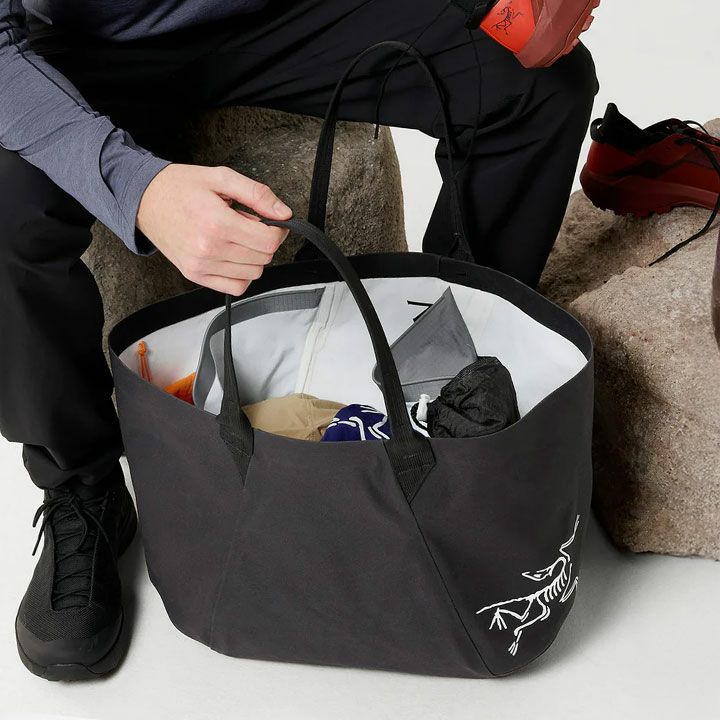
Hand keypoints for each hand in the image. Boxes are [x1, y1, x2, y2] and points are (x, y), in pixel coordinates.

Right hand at [136, 164, 292, 295]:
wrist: (144, 199)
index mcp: (218, 223)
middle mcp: (209, 249)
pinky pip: (236, 287)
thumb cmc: (180, 187)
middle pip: (264, 258)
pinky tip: (232, 255)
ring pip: (253, 273)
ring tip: (235, 236)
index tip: (272, 221)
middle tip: (248, 224)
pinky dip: (241, 274)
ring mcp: (201, 266)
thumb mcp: (221, 178)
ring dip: (252, 256)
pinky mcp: (195, 276)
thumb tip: (284, 213)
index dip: (277, 230)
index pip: (269, 241)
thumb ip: (257, 194)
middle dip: (264, 241)